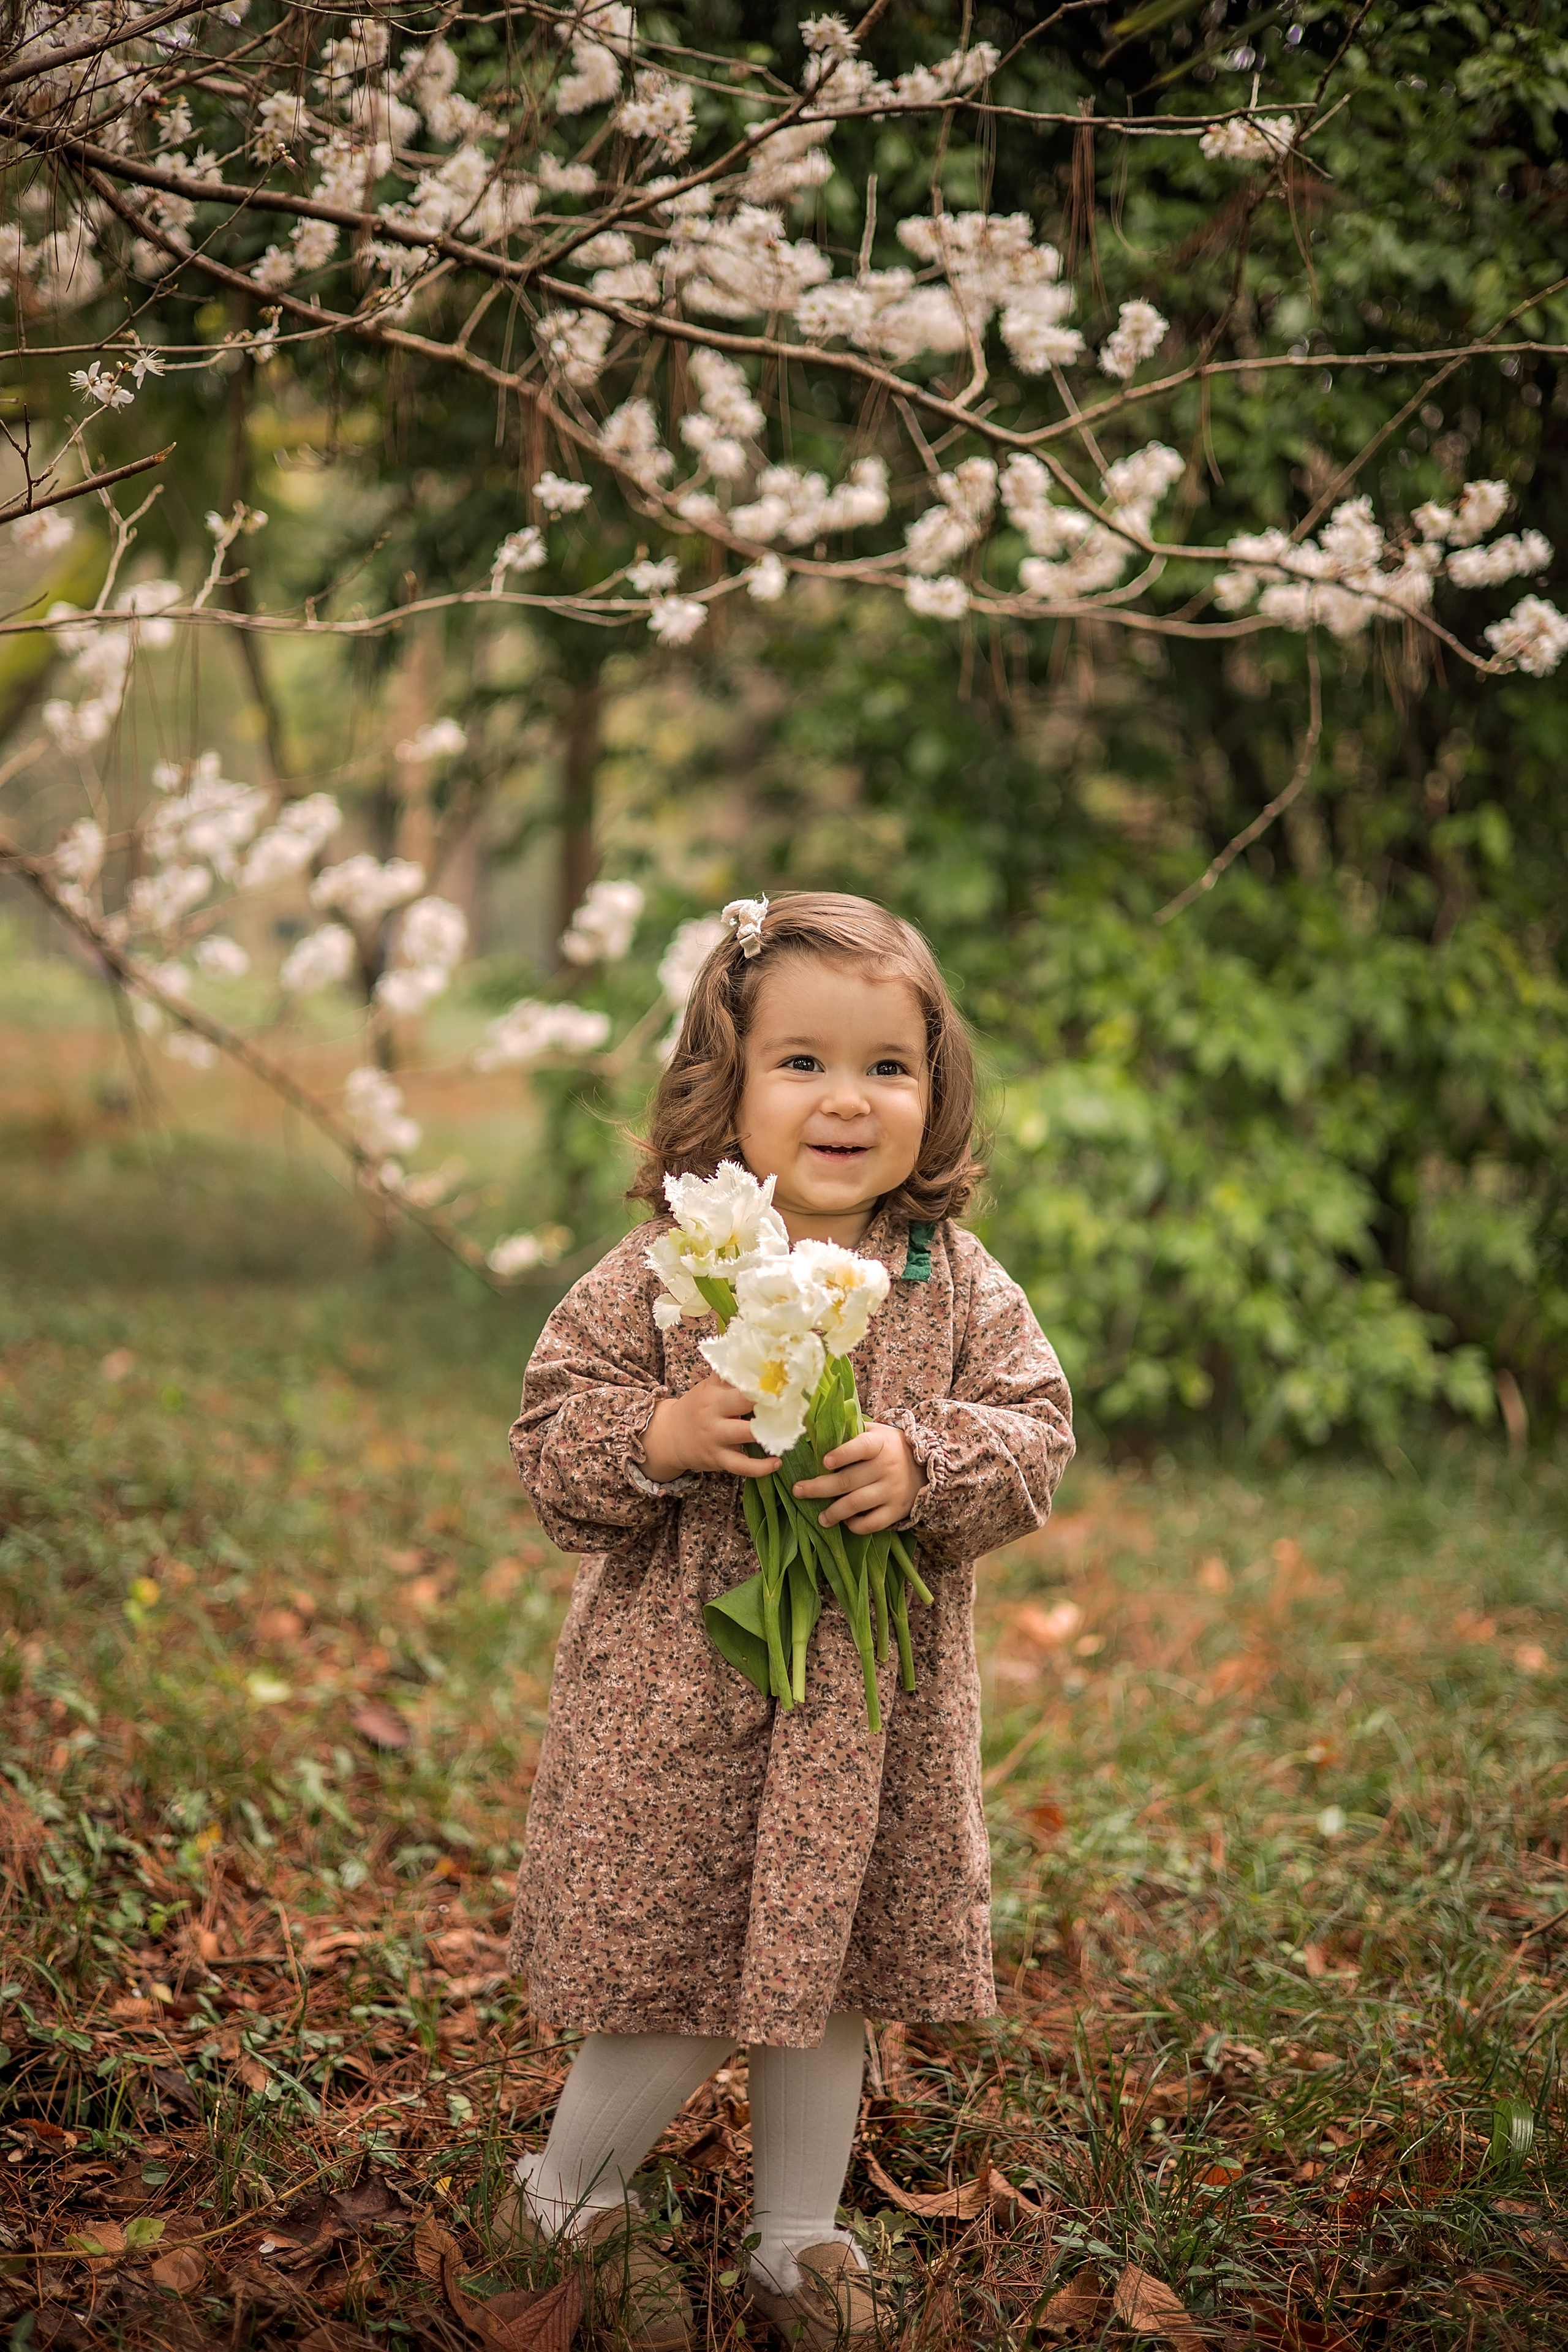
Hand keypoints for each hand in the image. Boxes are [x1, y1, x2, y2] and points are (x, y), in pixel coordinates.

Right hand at [642, 1377, 780, 1483]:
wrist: (669, 1436)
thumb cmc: (698, 1407)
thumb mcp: (709, 1387)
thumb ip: (731, 1376)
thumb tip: (762, 1356)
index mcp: (714, 1390)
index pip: (739, 1377)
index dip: (763, 1376)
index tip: (786, 1375)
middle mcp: (713, 1410)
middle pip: (745, 1401)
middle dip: (769, 1400)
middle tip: (793, 1400)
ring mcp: (716, 1436)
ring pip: (747, 1433)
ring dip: (771, 1433)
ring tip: (791, 1431)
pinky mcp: (718, 1458)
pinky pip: (741, 1466)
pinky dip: (761, 1467)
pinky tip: (777, 1462)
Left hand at [792, 1422, 924, 1533]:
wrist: (924, 1468)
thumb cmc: (888, 1447)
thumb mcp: (875, 1432)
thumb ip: (849, 1432)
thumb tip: (813, 1433)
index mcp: (879, 1444)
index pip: (860, 1447)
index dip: (842, 1454)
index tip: (824, 1462)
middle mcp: (887, 1466)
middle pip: (848, 1480)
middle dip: (819, 1488)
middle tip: (798, 1491)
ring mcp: (892, 1490)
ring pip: (856, 1504)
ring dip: (834, 1512)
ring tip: (820, 1518)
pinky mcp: (896, 1510)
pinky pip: (872, 1523)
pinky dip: (856, 1525)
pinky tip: (846, 1522)